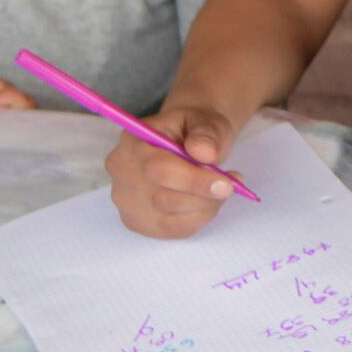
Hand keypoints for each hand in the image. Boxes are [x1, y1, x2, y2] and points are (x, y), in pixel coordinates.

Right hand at [103, 104, 241, 238]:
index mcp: (133, 141)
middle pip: (163, 199)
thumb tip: (204, 152)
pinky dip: (197, 219)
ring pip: (168, 219)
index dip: (195, 181)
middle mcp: (121, 171)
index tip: (227, 184)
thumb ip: (206, 133)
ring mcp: (125, 200)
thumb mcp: (205, 121)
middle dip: (204, 197)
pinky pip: (171, 230)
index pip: (159, 169)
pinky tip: (207, 203)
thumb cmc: (194, 132)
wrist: (184, 142)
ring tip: (220, 190)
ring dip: (204, 209)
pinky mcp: (135, 221)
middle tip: (231, 185)